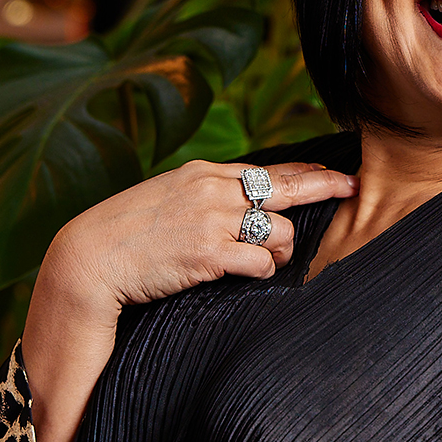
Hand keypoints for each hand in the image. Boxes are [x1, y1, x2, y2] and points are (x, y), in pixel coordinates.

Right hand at [48, 160, 358, 315]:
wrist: (90, 258)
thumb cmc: (128, 233)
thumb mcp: (169, 196)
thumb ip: (207, 193)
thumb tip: (244, 201)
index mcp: (205, 173)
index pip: (269, 169)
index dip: (306, 171)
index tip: (334, 173)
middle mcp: (213, 190)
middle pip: (286, 186)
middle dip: (325, 186)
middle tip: (352, 187)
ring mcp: (212, 220)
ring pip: (279, 231)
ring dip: (281, 250)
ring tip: (266, 260)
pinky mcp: (208, 254)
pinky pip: (260, 261)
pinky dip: (264, 269)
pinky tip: (251, 272)